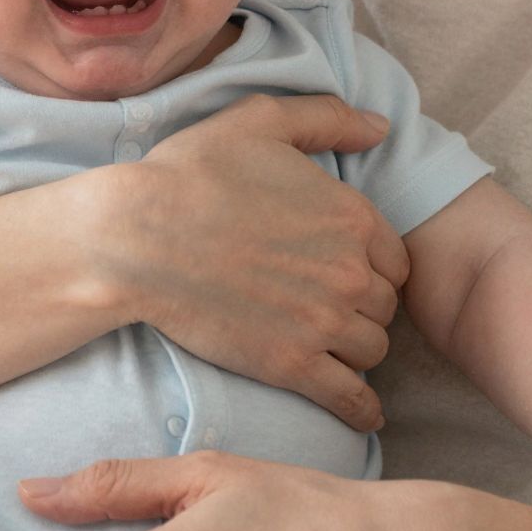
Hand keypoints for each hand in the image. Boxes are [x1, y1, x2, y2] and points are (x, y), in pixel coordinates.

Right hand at [95, 94, 407, 431]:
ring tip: (332, 347)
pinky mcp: (291, 366)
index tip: (347, 270)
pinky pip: (350, 399)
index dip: (373, 264)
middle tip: (332, 307)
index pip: (395, 257)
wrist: (137, 238)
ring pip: (372, 350)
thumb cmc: (192, 174)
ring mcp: (322, 323)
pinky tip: (362, 412)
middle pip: (386, 306)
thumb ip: (327, 118)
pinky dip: (361, 409)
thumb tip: (381, 127)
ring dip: (357, 349)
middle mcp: (349, 272)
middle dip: (364, 307)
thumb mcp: (260, 121)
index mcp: (352, 216)